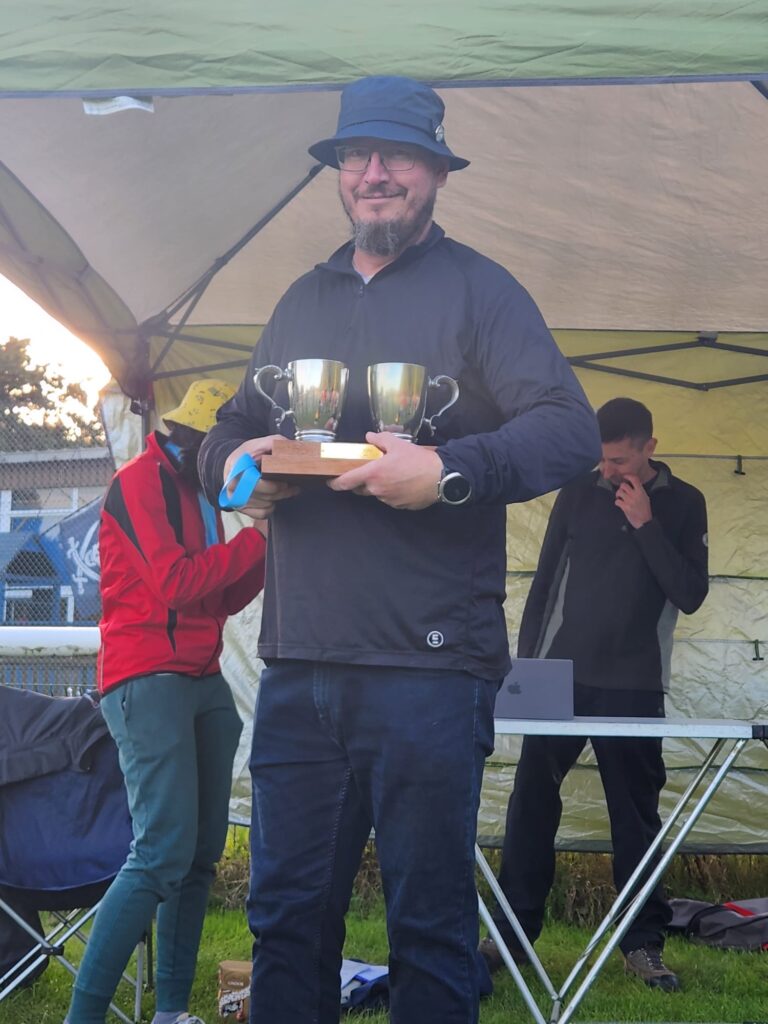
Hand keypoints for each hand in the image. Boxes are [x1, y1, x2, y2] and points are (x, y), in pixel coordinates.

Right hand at [223, 436, 298, 520]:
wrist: (234, 464)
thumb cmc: (249, 454)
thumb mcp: (262, 443)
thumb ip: (277, 444)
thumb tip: (292, 450)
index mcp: (237, 469)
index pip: (257, 484)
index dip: (274, 486)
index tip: (284, 481)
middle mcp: (233, 486)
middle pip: (264, 496)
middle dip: (282, 491)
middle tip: (291, 486)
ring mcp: (235, 499)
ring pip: (265, 505)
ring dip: (279, 498)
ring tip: (285, 489)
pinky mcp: (240, 508)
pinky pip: (262, 513)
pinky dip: (270, 507)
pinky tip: (271, 497)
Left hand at [328, 432, 442, 509]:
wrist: (440, 477)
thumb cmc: (418, 460)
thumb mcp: (398, 444)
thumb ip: (380, 439)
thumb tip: (369, 436)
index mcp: (373, 474)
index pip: (346, 482)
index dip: (335, 483)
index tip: (330, 482)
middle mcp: (377, 490)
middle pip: (360, 489)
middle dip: (361, 482)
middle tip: (369, 472)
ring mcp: (388, 500)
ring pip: (376, 494)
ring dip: (378, 486)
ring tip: (392, 475)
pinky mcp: (399, 506)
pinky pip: (389, 499)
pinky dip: (391, 492)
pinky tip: (402, 483)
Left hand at [615, 474, 651, 528]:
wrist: (645, 522)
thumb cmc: (645, 511)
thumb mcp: (646, 498)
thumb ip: (639, 491)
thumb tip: (633, 485)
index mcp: (641, 492)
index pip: (635, 479)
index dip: (628, 476)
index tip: (625, 476)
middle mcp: (635, 495)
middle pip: (623, 485)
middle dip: (621, 488)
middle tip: (622, 492)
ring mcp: (630, 501)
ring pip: (619, 492)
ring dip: (618, 494)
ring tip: (620, 498)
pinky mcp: (626, 508)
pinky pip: (617, 501)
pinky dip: (617, 502)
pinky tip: (620, 504)